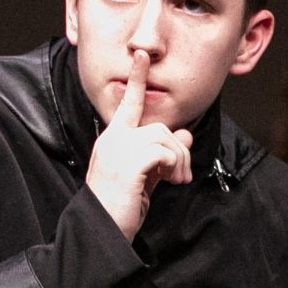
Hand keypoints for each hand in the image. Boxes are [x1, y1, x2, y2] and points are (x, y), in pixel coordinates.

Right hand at [85, 50, 192, 240]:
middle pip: (158, 127)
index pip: (127, 104)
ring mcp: (118, 150)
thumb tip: (185, 135)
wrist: (102, 231)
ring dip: (179, 159)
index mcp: (112, 140)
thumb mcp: (145, 177)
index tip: (142, 56)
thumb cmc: (120, 207)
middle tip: (182, 174)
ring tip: (177, 180)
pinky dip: (174, 165)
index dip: (136, 79)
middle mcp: (112, 140)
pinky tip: (171, 181)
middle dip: (178, 149)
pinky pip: (163, 151)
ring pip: (163, 137)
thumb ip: (162, 155)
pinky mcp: (128, 163)